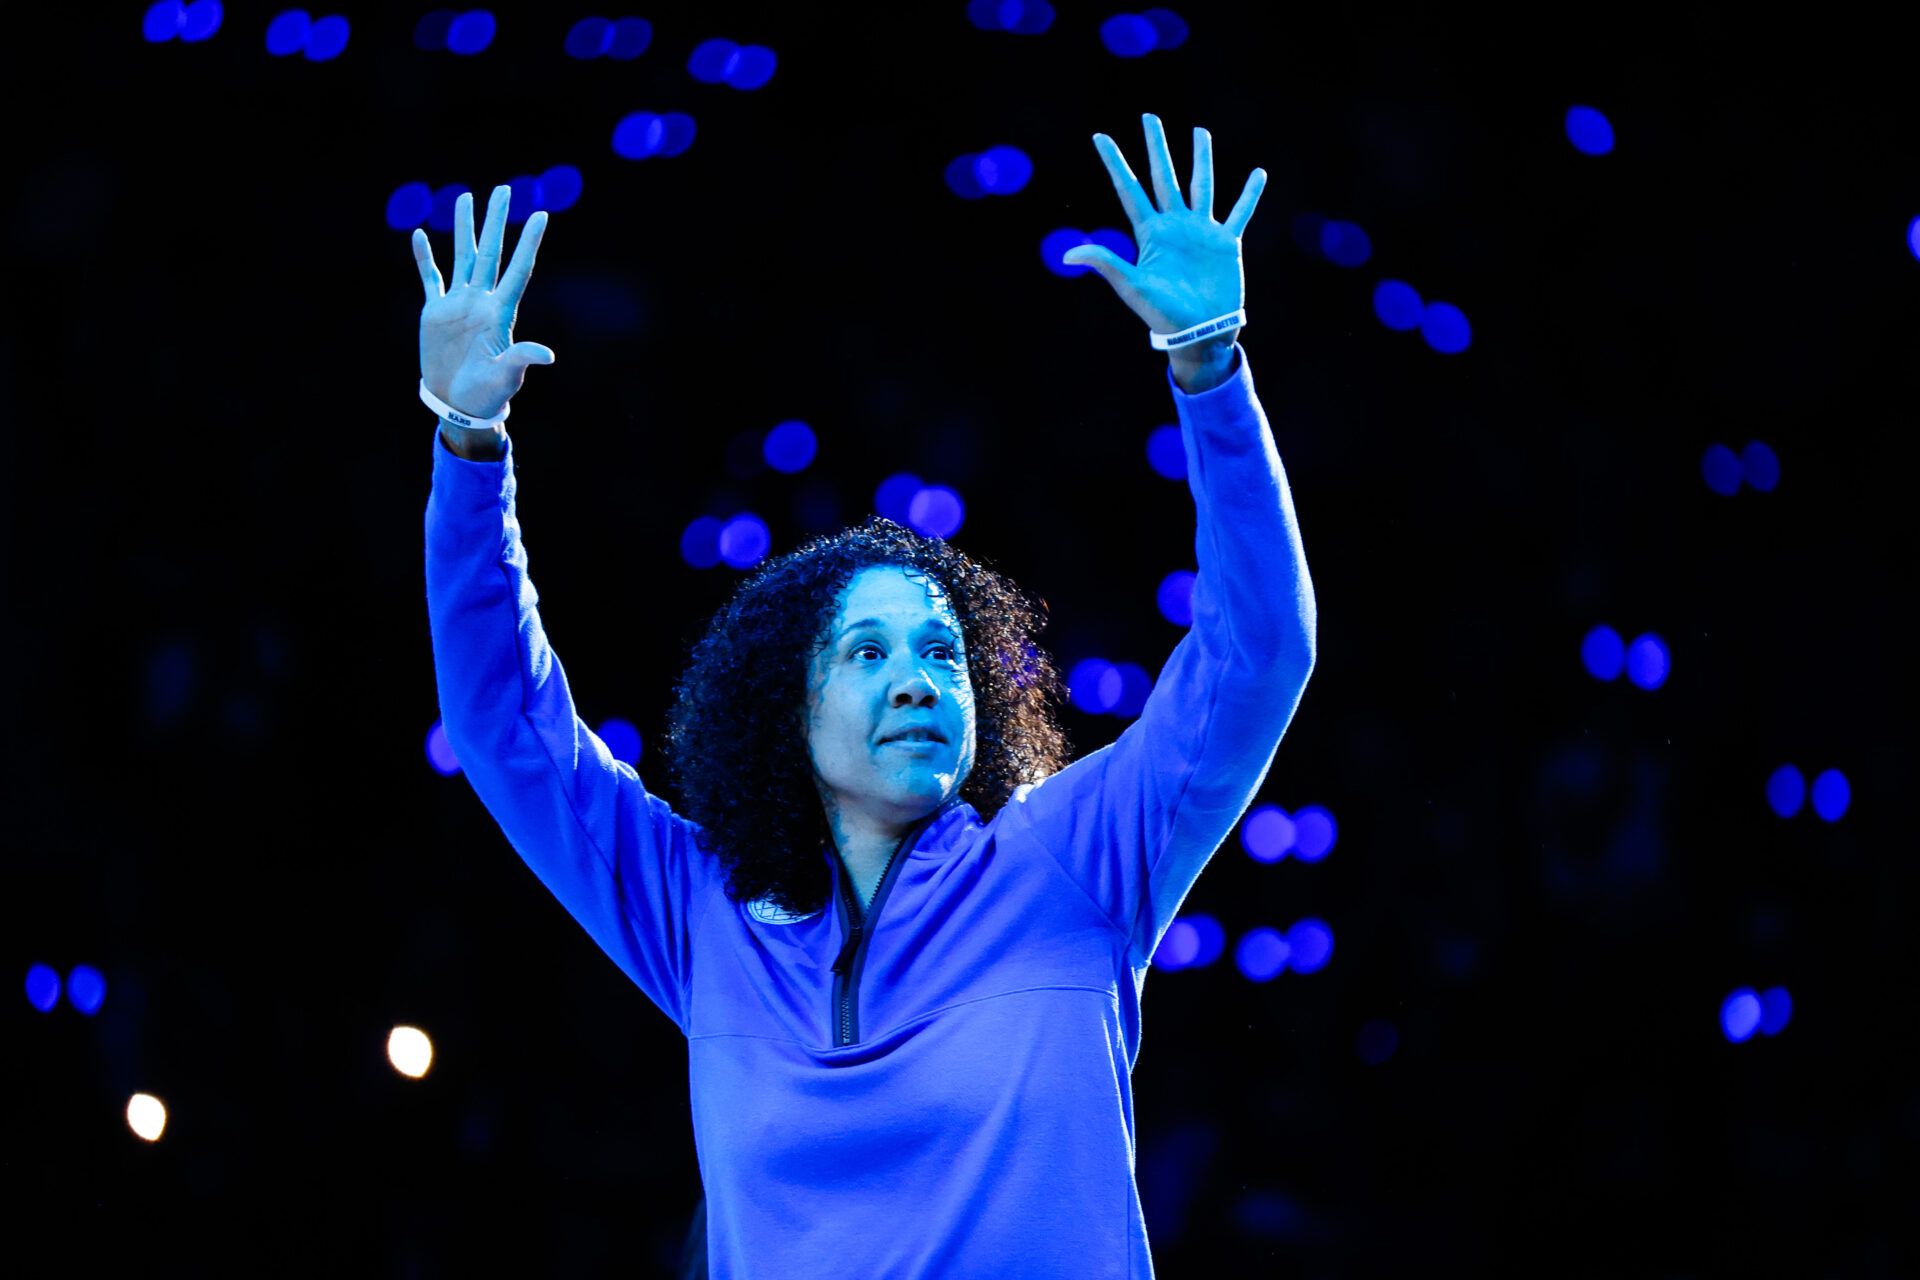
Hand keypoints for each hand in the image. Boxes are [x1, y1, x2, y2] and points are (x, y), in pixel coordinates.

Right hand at [411, 184, 554, 420]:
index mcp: (501, 312)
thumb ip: (522, 359)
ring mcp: (458, 303)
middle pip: (490, 252)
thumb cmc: (487, 394)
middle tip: (503, 190)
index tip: (541, 215)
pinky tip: (419, 235)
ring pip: (462, 256)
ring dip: (463, 228)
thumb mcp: (506, 376)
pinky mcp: (435, 311)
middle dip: (495, 221)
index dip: (529, 243)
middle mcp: (482, 301)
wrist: (458, 403)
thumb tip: (547, 355)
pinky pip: (430, 277)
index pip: (518, 269)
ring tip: (465, 197)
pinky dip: (424, 258)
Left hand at [1061, 114, 1265, 336]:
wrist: (1199, 334)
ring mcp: (1201, 231)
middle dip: (1156, 147)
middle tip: (1149, 116)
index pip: (1129, 189)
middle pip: (1163, 177)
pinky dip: (1249, 194)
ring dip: (1201, 158)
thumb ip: (1105, 264)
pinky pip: (1240, 212)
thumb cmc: (1163, 316)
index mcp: (1150, 233)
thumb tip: (1068, 254)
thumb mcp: (1132, 287)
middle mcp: (1174, 226)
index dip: (1114, 162)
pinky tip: (1258, 173)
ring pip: (1201, 185)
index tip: (1099, 136)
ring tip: (1200, 132)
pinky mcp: (1226, 242)